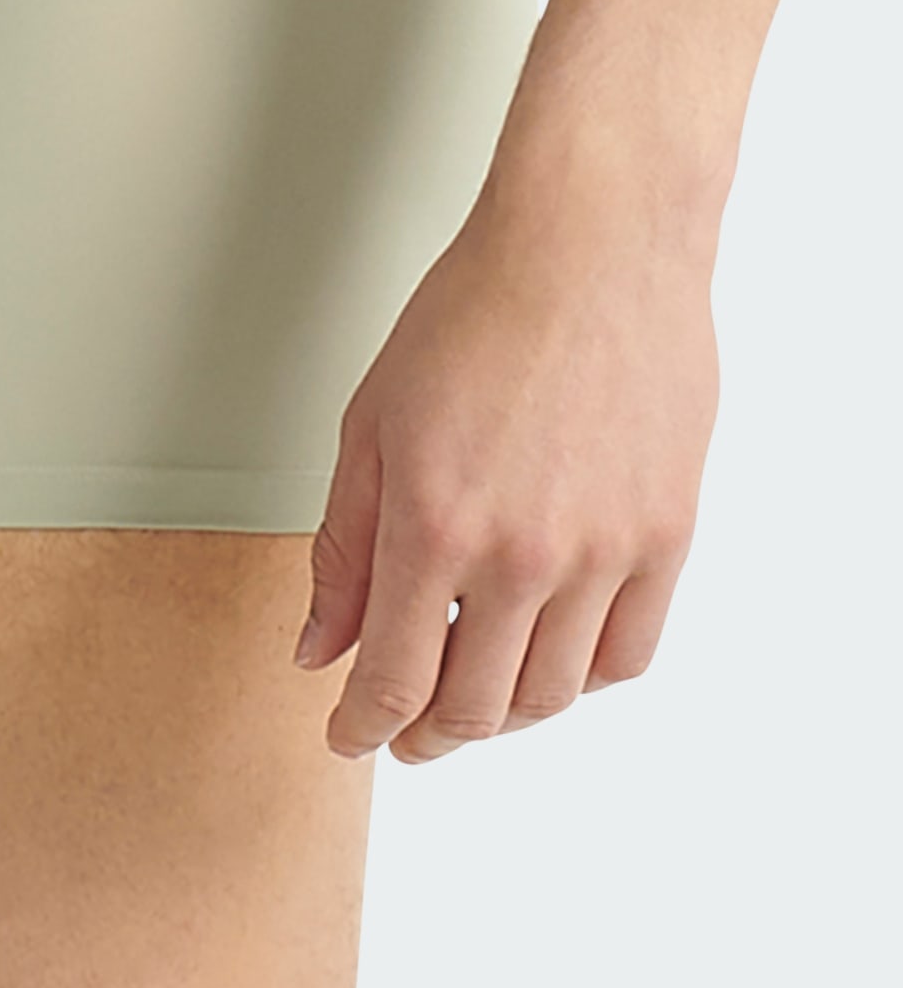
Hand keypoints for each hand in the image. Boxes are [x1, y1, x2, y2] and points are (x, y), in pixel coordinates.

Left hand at [295, 163, 720, 761]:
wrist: (588, 250)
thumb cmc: (472, 317)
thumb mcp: (369, 428)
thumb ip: (342, 551)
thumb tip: (321, 646)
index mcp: (434, 527)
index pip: (394, 680)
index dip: (363, 727)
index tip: (348, 736)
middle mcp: (524, 555)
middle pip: (474, 705)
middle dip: (425, 734)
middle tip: (402, 730)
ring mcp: (605, 550)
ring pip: (552, 693)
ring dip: (500, 713)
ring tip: (469, 693)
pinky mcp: (666, 535)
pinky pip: (627, 652)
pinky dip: (581, 677)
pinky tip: (547, 657)